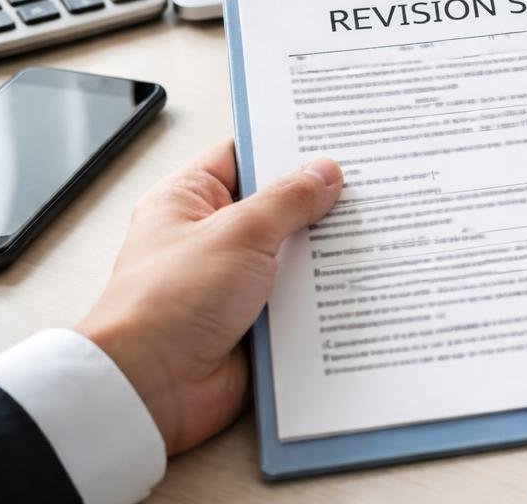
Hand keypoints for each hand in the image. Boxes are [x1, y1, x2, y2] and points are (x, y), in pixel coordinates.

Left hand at [75, 140, 342, 454]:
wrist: (151, 388)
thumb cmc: (170, 302)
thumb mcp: (238, 232)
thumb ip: (288, 199)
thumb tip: (325, 172)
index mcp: (190, 200)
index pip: (244, 155)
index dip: (286, 145)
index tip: (334, 137)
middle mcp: (212, 237)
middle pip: (278, 205)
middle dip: (319, 201)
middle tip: (368, 184)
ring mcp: (235, 280)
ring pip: (295, 254)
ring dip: (325, 251)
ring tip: (375, 228)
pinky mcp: (256, 320)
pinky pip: (300, 298)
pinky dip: (324, 294)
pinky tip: (362, 279)